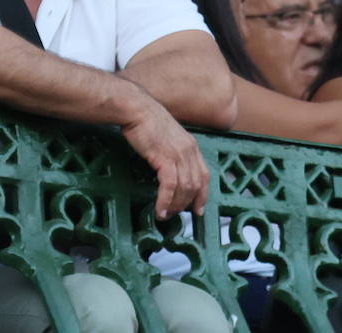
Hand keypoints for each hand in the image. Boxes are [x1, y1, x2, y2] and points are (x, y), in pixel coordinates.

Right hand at [117, 81, 208, 218]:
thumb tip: (169, 169)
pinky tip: (159, 209)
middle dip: (184, 204)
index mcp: (192, 146)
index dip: (202, 195)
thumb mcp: (168, 137)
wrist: (136, 108)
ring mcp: (179, 154)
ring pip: (184, 188)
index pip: (204, 176)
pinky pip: (170, 186)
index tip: (198, 209)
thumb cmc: (146, 120)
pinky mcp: (165, 158)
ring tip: (164, 214)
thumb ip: (174, 152)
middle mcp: (189, 151)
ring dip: (174, 205)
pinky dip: (165, 200)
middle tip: (173, 214)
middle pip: (194, 186)